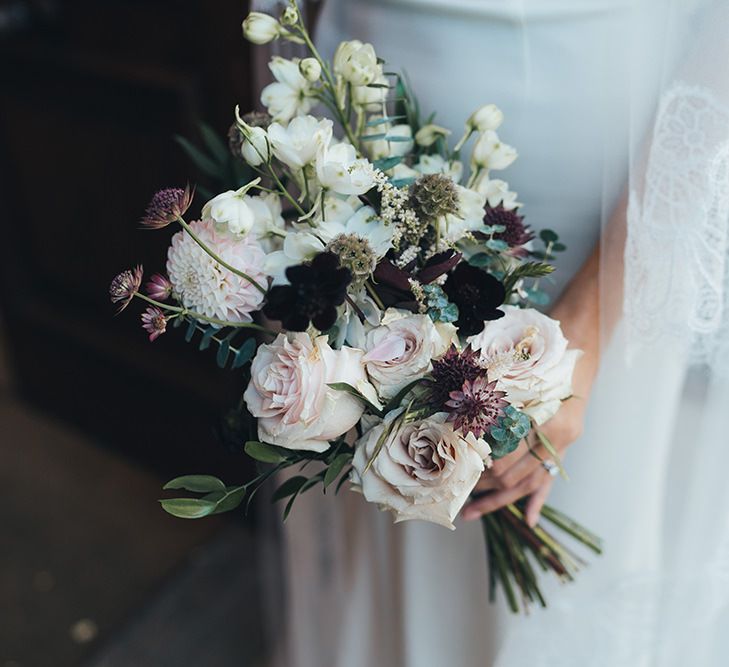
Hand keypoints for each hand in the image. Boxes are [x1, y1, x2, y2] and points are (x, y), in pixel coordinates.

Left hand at [460, 248, 600, 526]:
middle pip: (516, 475)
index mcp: (546, 420)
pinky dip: (538, 500)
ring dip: (500, 500)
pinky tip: (527, 521)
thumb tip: (451, 402)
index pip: (509, 457)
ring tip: (471, 514)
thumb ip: (489, 390)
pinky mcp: (566, 447)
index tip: (458, 473)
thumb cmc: (541, 350)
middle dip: (485, 486)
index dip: (483, 468)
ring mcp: (565, 445)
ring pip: (529, 483)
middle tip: (456, 493)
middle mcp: (558, 438)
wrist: (577, 344)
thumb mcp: (514, 368)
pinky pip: (551, 480)